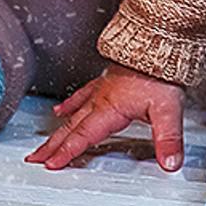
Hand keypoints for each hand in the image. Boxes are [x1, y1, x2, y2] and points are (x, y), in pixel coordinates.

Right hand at [25, 62, 185, 171]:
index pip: (84, 136)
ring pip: (75, 111)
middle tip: (35, 158)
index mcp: (111, 108)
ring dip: (58, 128)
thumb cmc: (162, 72)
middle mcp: (102, 98)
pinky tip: (64, 106)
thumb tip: (171, 163)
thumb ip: (168, 138)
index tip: (50, 165)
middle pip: (72, 126)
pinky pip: (84, 92)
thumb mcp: (168, 108)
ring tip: (44, 141)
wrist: (161, 40)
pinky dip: (72, 102)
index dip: (67, 152)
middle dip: (53, 144)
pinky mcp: (109, 78)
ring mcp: (103, 87)